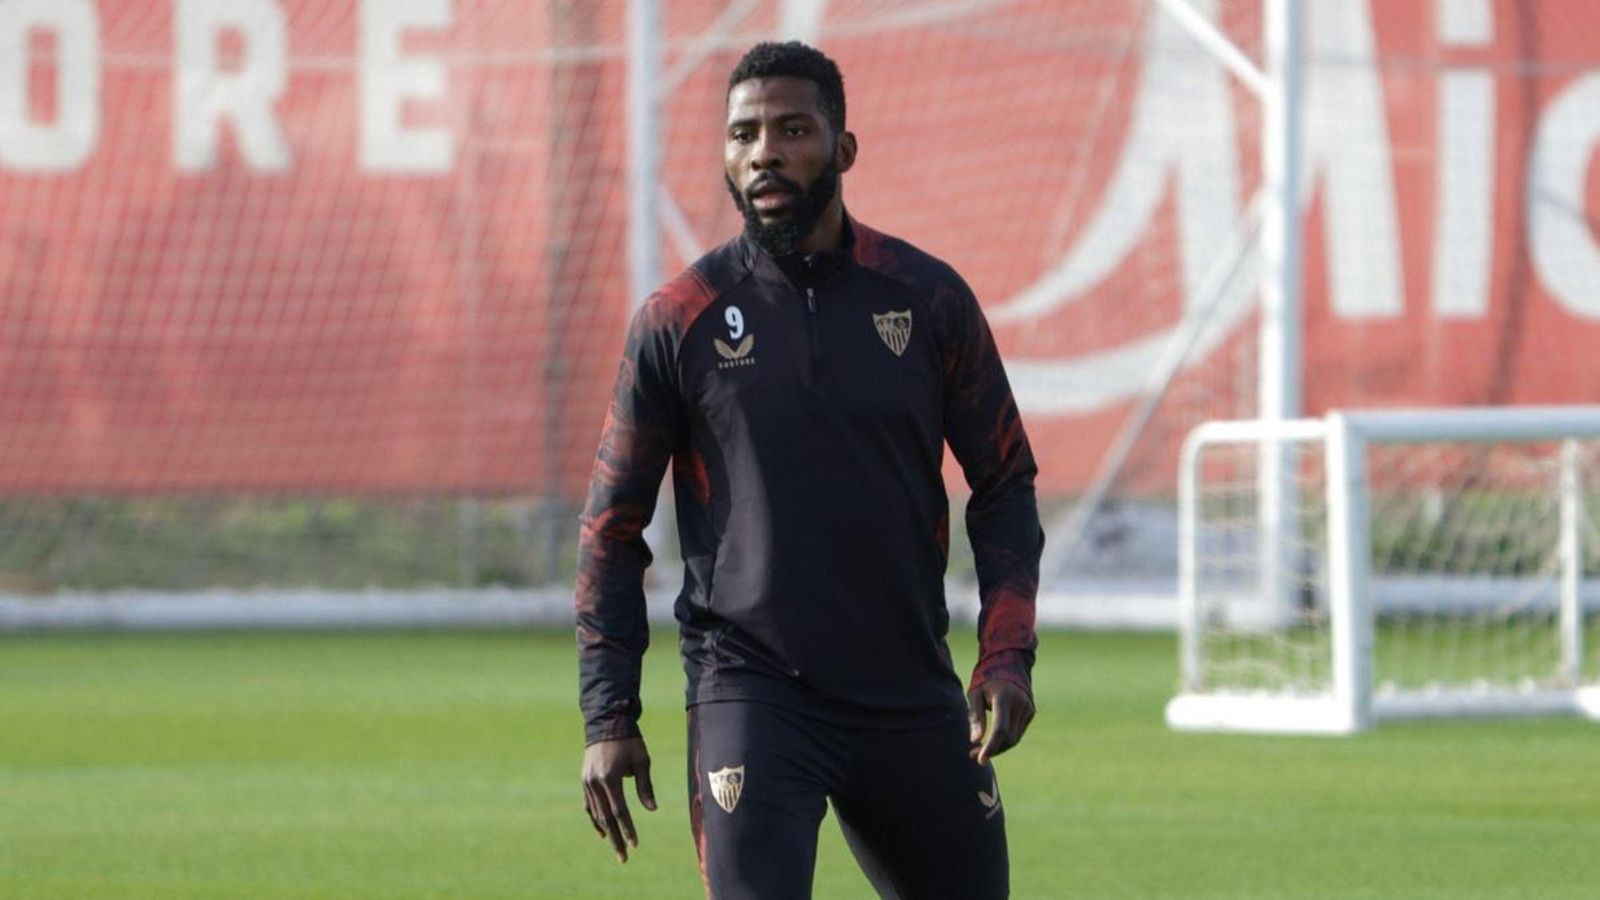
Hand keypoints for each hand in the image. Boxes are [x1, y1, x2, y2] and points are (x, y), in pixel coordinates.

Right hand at [581, 735, 656, 862]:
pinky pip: (589, 805)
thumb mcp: (641, 760)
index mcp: (610, 777)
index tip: (635, 844)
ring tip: (617, 848)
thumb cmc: (629, 741)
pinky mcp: (584, 780)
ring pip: (596, 814)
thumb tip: (652, 809)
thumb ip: (645, 786)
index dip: (628, 829)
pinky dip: (595, 820)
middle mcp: (595, 782)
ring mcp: (587, 782)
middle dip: (616, 839)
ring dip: (607, 832)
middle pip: (606, 818)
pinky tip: (603, 832)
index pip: (620, 810)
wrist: (606, 723)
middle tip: (624, 858)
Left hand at [967, 680, 1034, 764]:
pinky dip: (1006, 738)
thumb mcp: (975, 693)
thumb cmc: (986, 679)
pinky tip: (993, 738)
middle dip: (993, 750)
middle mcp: (1020, 704)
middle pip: (1009, 738)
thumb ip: (976, 717)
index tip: (980, 759)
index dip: (991, 747)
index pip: (1000, 729)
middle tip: (973, 755)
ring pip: (1015, 738)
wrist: (1009, 662)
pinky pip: (1018, 732)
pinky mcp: (1031, 712)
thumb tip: (975, 741)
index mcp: (1005, 697)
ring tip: (980, 749)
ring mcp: (1028, 708)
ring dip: (999, 747)